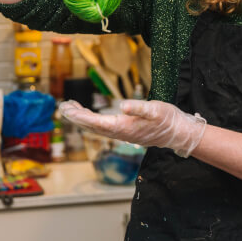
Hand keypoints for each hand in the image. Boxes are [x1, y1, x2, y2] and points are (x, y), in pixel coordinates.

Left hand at [60, 99, 207, 157]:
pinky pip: (103, 127)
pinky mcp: (125, 131)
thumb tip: (123, 106)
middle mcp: (119, 133)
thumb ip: (139, 108)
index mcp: (123, 127)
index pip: (95, 122)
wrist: (178, 133)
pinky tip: (89, 114)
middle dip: (76, 117)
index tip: (67, 109)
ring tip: (71, 107)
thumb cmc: (167, 120)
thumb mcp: (156, 110)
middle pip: (92, 126)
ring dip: (82, 118)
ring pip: (96, 127)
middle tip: (63, 106)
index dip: (80, 116)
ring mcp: (122, 134)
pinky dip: (92, 120)